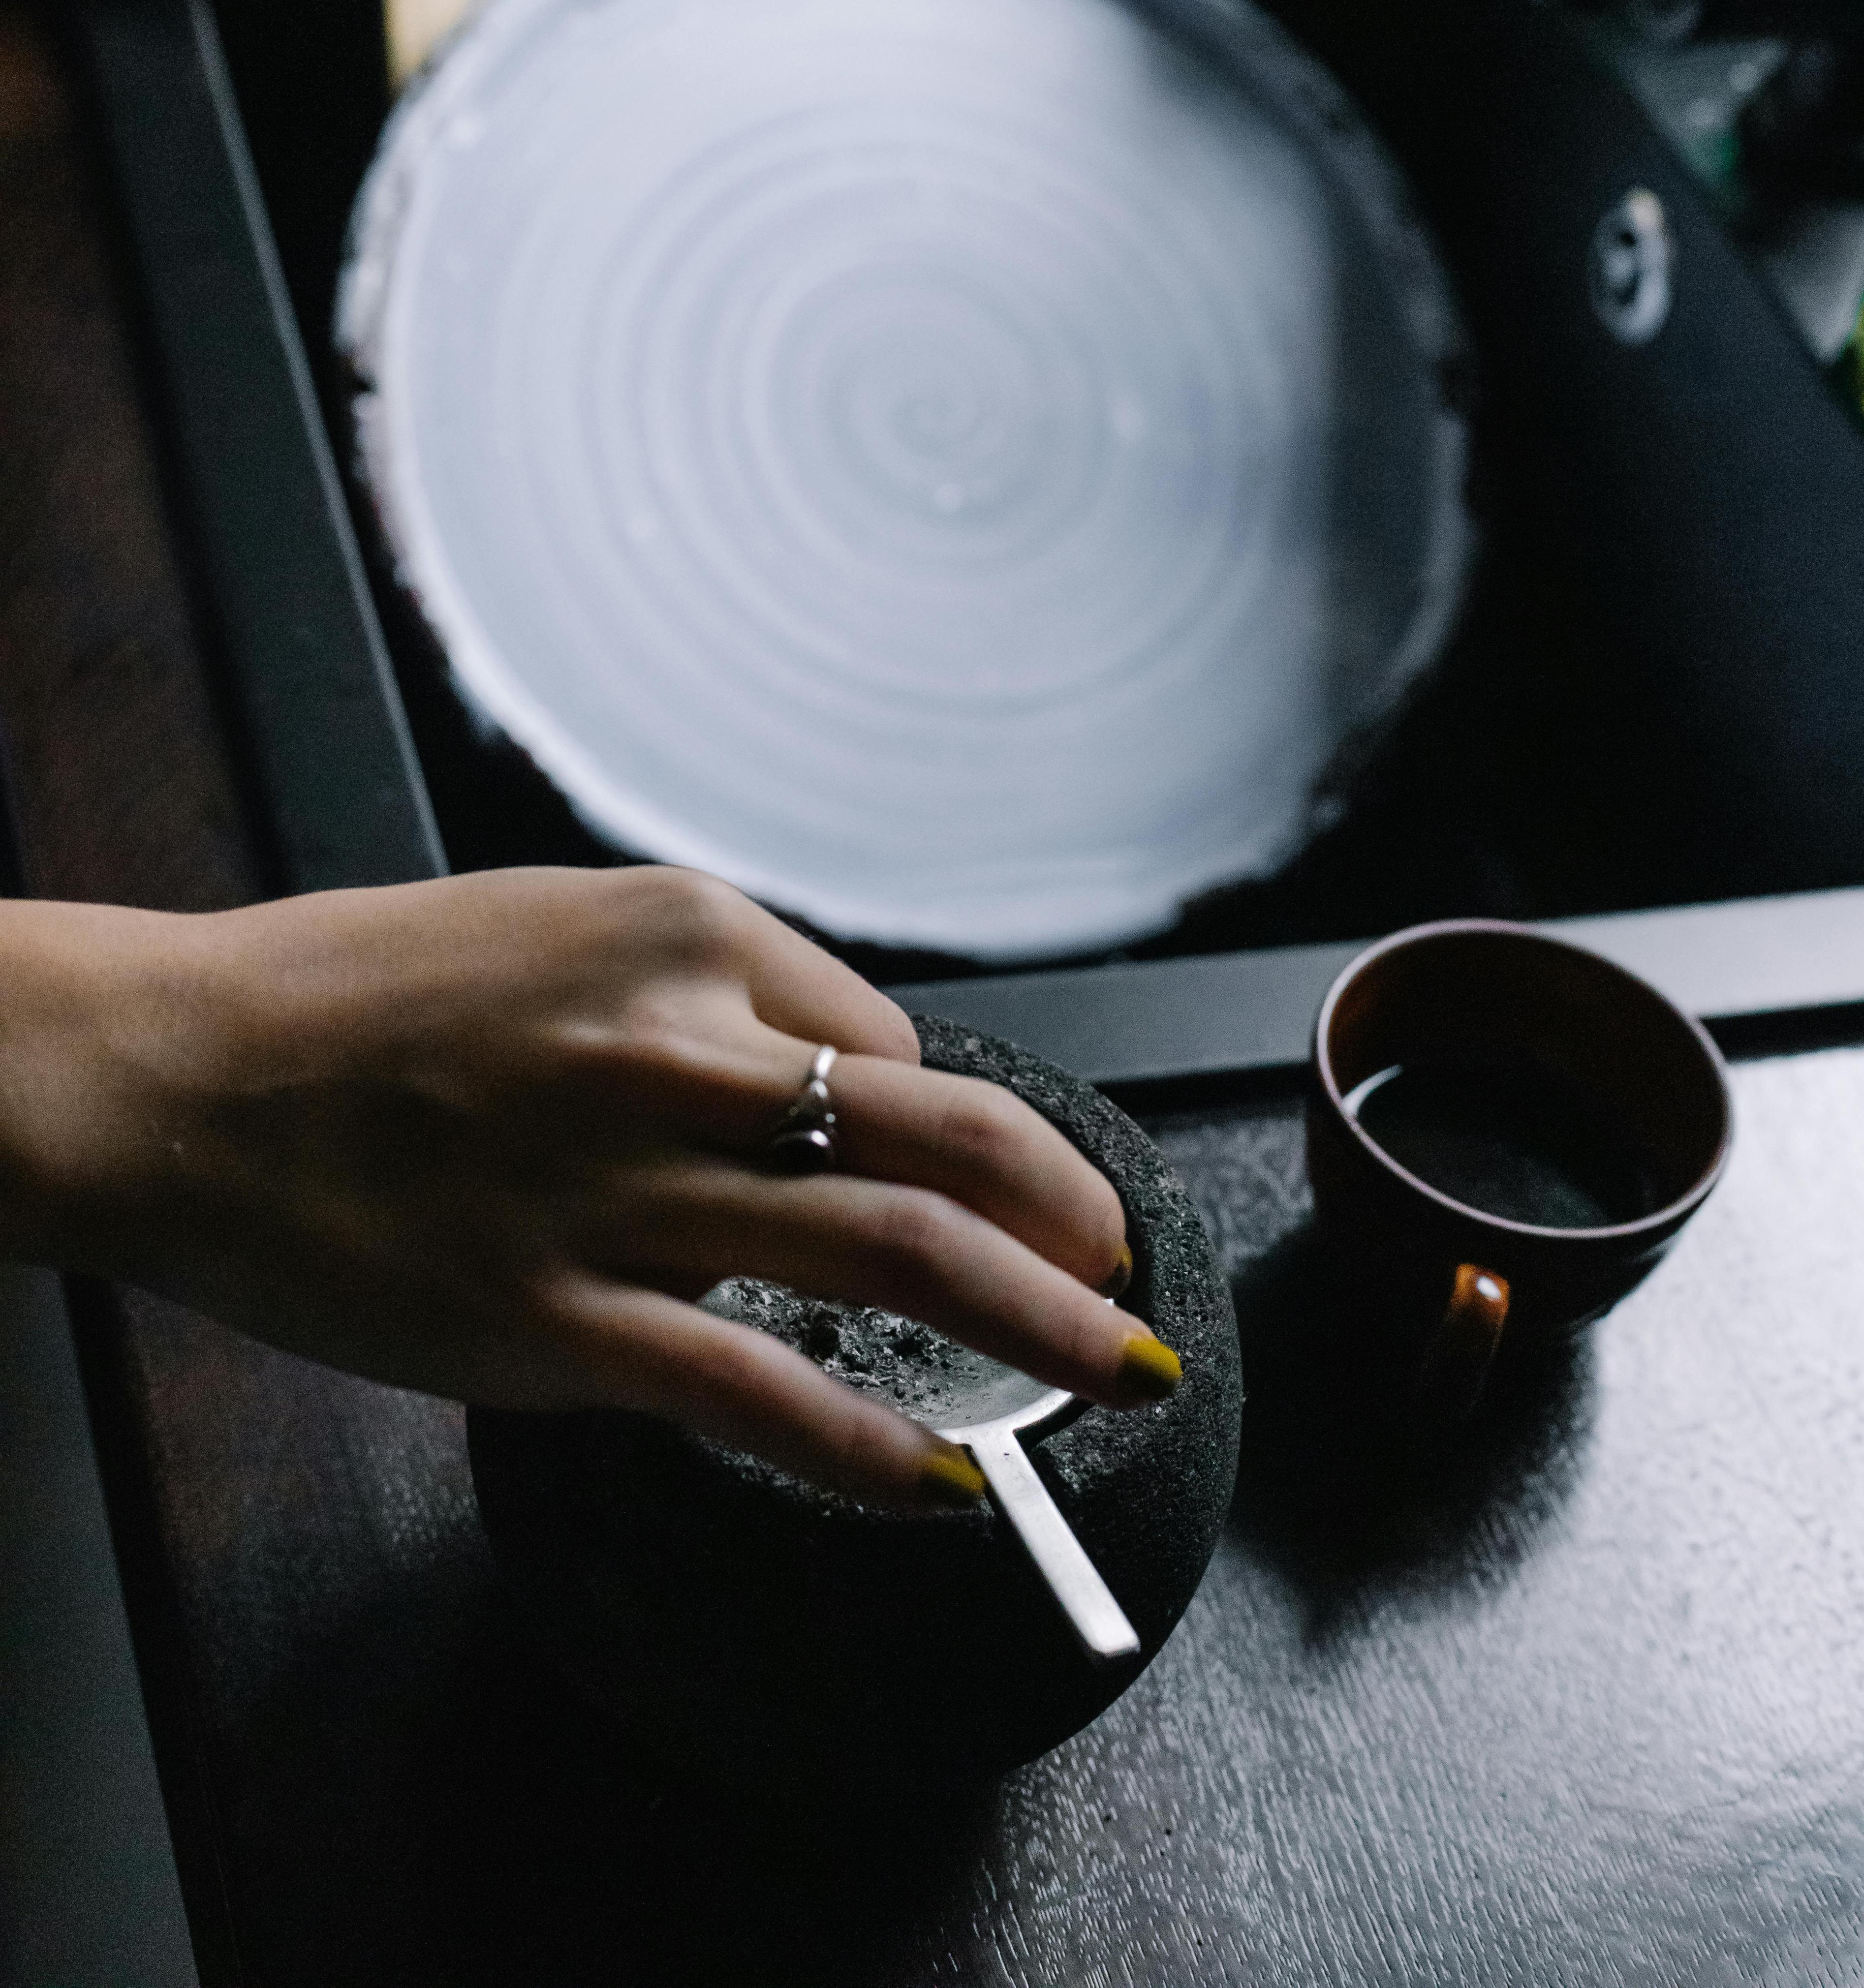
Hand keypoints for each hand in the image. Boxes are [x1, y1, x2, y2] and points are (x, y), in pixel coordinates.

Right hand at [0, 868, 1174, 1509]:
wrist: (187, 1075)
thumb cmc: (362, 997)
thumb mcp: (558, 929)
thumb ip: (696, 1001)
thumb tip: (829, 1087)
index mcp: (685, 935)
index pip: (885, 1045)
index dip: (942, 1131)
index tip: (974, 1185)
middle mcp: (678, 1049)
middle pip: (947, 1139)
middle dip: (1071, 1214)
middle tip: (1127, 1267)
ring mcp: (623, 1192)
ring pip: (890, 1258)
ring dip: (1037, 1323)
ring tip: (1120, 1368)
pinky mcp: (556, 1320)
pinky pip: (755, 1391)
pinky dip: (871, 1447)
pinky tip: (943, 1484)